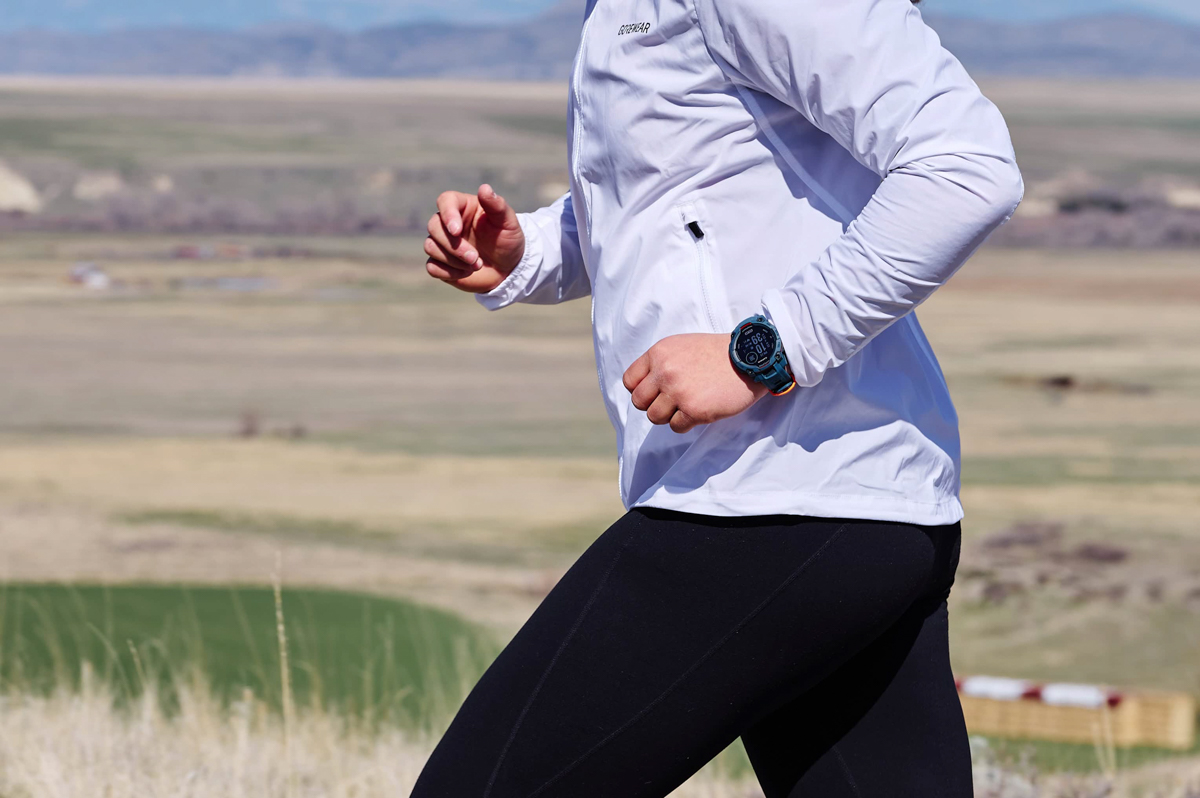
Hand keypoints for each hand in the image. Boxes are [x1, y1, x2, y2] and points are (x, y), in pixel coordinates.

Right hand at [425, 184, 525, 293]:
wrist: (509, 268)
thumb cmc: (508, 240)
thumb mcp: (508, 222)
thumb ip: (497, 205)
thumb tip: (484, 188)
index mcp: (463, 207)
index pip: (445, 201)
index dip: (447, 214)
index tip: (457, 231)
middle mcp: (448, 223)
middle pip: (433, 226)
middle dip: (454, 245)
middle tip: (475, 258)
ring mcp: (443, 244)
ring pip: (430, 247)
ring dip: (453, 260)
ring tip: (477, 265)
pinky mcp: (441, 263)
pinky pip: (432, 267)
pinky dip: (449, 272)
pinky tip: (467, 273)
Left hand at [623, 334, 768, 433]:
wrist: (749, 358)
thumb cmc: (716, 353)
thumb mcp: (682, 345)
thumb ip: (660, 362)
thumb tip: (641, 386)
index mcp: (659, 354)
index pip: (629, 381)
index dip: (641, 390)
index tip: (655, 391)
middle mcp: (665, 372)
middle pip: (639, 402)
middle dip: (653, 405)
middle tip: (672, 402)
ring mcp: (678, 391)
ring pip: (654, 417)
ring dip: (669, 416)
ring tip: (687, 406)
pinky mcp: (694, 410)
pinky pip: (675, 427)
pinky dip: (686, 423)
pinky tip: (700, 410)